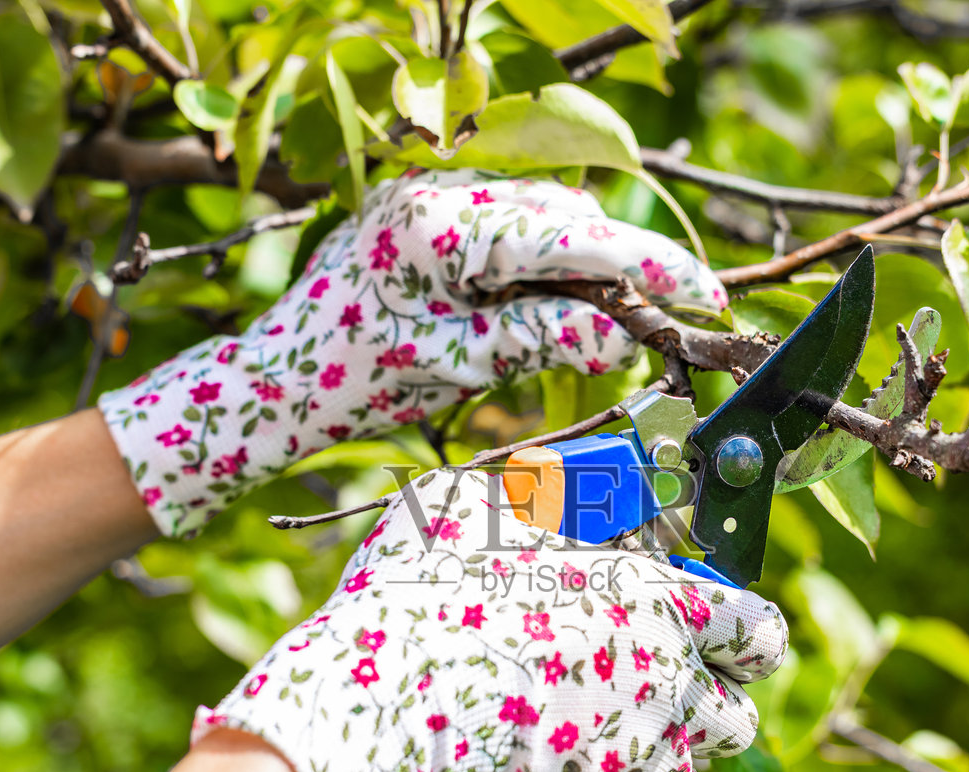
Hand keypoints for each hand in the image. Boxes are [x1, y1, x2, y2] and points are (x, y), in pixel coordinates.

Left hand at [100, 168, 724, 535]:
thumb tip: (626, 333)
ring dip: (581, 270)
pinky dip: (542, 269)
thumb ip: (541, 338)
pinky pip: (509, 230)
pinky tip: (548, 311)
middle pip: (565, 217)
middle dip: (619, 268)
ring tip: (602, 330)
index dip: (649, 263)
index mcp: (442, 223)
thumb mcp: (453, 366)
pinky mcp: (427, 217)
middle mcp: (438, 190)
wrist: (265, 384)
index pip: (572, 233)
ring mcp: (429, 197)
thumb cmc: (346, 381)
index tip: (704, 294)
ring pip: (542, 220)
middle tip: (656, 328)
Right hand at [196, 468, 786, 771]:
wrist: (384, 701)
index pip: (757, 631)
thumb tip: (528, 496)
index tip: (715, 642)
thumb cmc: (421, 590)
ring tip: (572, 757)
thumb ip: (523, 505)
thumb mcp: (468, 509)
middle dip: (696, 715)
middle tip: (635, 701)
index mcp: (659, 603)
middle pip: (734, 723)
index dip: (741, 639)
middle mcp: (668, 690)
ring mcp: (638, 769)